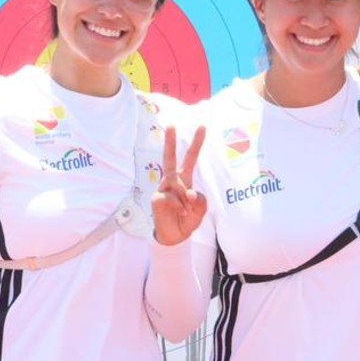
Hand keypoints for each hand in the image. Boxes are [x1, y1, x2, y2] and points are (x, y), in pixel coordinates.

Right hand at [152, 125, 206, 245]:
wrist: (174, 236)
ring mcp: (163, 188)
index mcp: (185, 179)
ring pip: (177, 184)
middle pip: (170, 158)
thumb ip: (199, 200)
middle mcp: (172, 181)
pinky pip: (172, 198)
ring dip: (186, 199)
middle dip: (169, 142)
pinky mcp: (157, 197)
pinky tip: (180, 213)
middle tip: (170, 125)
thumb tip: (190, 193)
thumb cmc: (188, 220)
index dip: (196, 143)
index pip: (190, 158)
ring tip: (187, 211)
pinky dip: (180, 206)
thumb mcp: (200, 210)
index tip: (202, 127)